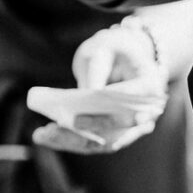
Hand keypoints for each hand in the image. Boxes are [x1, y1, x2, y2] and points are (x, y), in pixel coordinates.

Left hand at [28, 19, 168, 155]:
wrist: (124, 58)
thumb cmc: (113, 50)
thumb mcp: (104, 49)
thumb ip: (96, 70)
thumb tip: (83, 98)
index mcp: (150, 84)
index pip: (130, 100)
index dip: (107, 107)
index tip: (82, 110)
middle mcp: (146, 112)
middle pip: (117, 127)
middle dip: (86, 127)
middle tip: (59, 125)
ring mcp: (133, 129)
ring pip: (103, 142)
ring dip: (72, 141)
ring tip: (42, 134)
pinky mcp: (115, 136)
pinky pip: (94, 143)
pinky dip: (70, 141)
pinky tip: (45, 136)